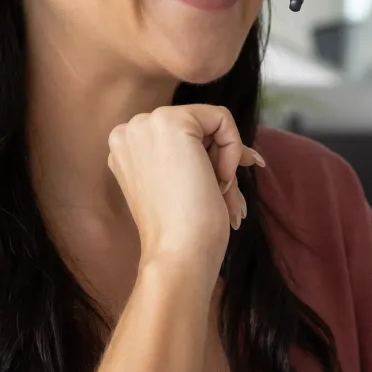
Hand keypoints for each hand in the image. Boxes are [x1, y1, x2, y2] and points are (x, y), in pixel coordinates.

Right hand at [106, 105, 264, 278]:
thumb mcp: (181, 186)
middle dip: (219, 160)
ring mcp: (145, 123)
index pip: (179, 139)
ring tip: (224, 196)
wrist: (177, 252)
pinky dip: (233, 149)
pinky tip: (221, 180)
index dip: (208, 159)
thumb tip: (247, 154)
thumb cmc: (183, 231)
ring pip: (209, 123)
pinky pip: (221, 119)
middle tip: (225, 195)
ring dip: (225, 160)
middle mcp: (128, 131)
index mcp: (124, 149)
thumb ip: (198, 161)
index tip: (224, 186)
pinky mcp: (172, 122)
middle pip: (195, 129)